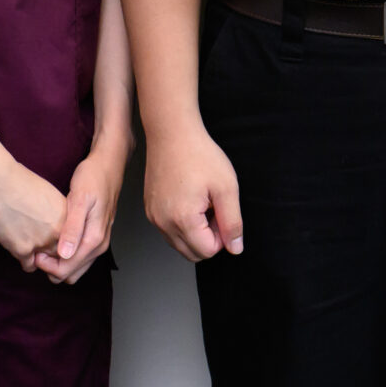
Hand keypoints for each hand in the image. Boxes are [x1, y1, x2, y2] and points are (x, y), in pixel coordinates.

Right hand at [0, 156, 71, 271]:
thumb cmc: (20, 183)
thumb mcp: (50, 195)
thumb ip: (57, 213)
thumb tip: (56, 225)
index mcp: (68, 215)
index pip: (73, 238)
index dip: (64, 240)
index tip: (56, 239)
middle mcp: (59, 231)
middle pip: (62, 252)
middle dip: (53, 252)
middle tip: (43, 249)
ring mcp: (42, 242)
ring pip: (47, 262)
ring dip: (40, 258)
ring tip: (31, 250)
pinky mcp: (22, 250)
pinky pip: (29, 266)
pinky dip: (25, 261)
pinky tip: (20, 250)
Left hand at [34, 138, 127, 283]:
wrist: (108, 164)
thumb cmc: (92, 178)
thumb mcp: (79, 199)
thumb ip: (73, 228)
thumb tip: (65, 254)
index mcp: (94, 239)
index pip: (67, 270)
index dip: (47, 266)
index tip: (34, 252)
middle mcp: (99, 245)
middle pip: (71, 274)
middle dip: (51, 268)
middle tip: (37, 250)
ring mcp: (99, 241)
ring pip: (75, 268)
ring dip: (58, 263)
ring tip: (44, 245)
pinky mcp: (96, 236)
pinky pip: (79, 257)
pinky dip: (65, 256)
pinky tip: (55, 240)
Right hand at [143, 124, 243, 262]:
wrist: (172, 133)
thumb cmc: (199, 155)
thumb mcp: (226, 187)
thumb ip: (232, 222)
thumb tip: (235, 248)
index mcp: (182, 220)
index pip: (208, 252)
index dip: (222, 235)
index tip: (222, 210)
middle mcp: (162, 223)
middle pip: (192, 253)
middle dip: (209, 237)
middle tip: (214, 207)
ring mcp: (153, 217)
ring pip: (180, 244)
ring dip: (196, 231)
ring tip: (202, 201)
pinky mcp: (150, 210)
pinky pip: (169, 230)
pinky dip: (183, 223)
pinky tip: (190, 198)